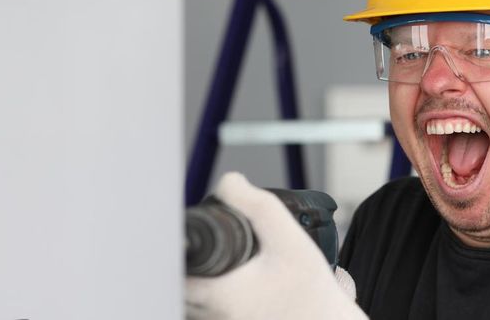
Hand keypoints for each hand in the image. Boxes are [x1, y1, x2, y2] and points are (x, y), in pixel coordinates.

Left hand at [185, 172, 366, 319]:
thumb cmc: (313, 293)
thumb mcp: (289, 239)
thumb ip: (257, 205)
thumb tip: (229, 183)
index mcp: (218, 293)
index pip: (175, 266)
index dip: (182, 245)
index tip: (197, 232)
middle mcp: (214, 315)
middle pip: (180, 283)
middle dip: (193, 260)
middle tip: (214, 245)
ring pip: (194, 301)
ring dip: (203, 279)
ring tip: (227, 263)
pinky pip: (211, 313)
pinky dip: (216, 295)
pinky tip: (239, 283)